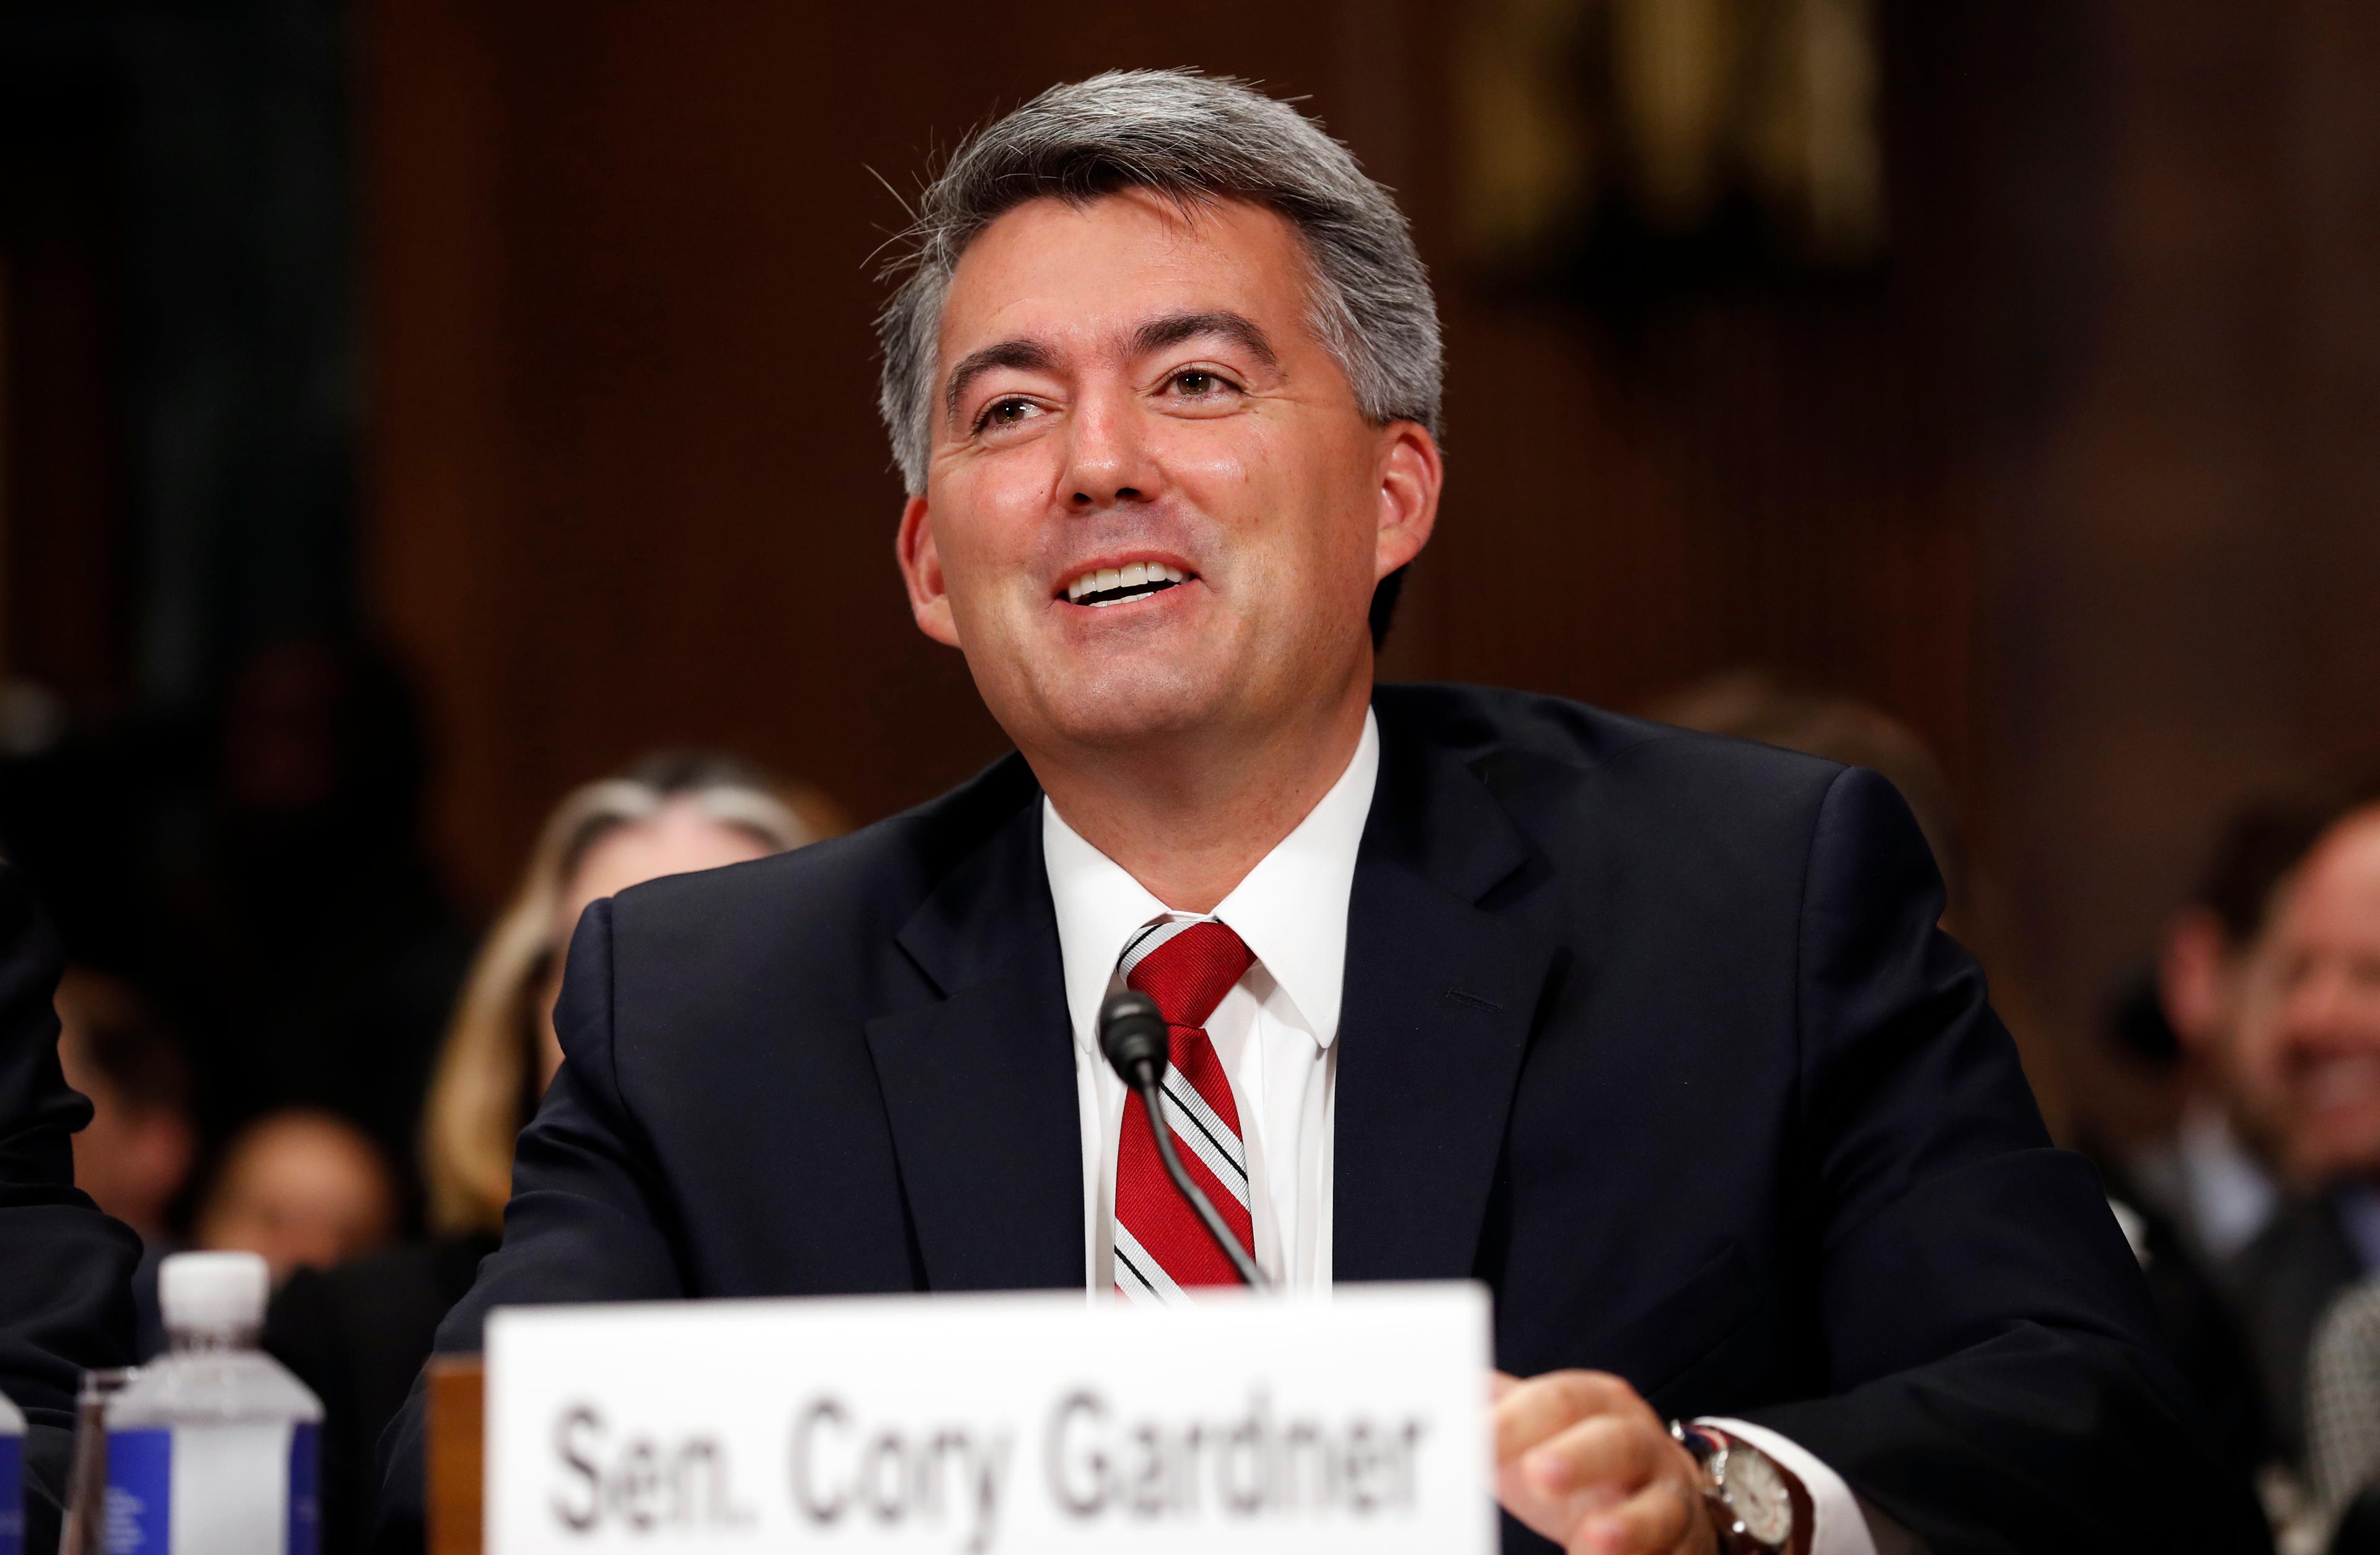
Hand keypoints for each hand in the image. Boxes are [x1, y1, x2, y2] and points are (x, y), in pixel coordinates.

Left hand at [1492, 1370, 1716, 1554]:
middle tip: (1538, 1476)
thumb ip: (1490, 1404)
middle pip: (1617, 1444)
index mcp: (1599, 1403)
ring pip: (1660, 1509)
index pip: (1559, 1401)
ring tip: (1591, 1544)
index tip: (1474, 1438)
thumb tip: (1434, 1382)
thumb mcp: (1535, 1421)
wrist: (1660, 1491)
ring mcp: (1670, 1499)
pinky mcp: (1683, 1548)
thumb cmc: (1575, 1450)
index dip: (1518, 1419)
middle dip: (1579, 1458)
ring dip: (1629, 1527)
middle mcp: (1642, 1445)